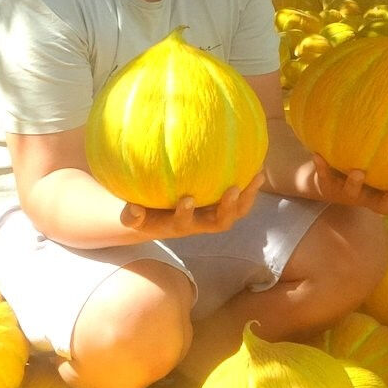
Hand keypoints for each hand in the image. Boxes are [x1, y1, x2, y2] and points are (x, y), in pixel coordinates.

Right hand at [120, 173, 263, 239]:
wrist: (159, 219)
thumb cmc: (144, 213)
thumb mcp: (133, 217)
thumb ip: (130, 215)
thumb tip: (132, 209)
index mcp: (178, 225)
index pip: (184, 224)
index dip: (186, 214)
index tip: (186, 199)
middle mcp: (200, 223)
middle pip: (220, 223)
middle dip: (228, 208)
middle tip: (233, 190)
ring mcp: (214, 214)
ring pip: (236, 211)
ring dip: (247, 196)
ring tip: (257, 175)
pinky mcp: (223, 204)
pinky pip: (241, 196)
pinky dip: (249, 183)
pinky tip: (256, 162)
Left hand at [310, 154, 387, 214]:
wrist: (326, 177)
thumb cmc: (365, 165)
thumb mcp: (383, 162)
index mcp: (384, 194)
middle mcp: (368, 198)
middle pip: (383, 207)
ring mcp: (347, 195)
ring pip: (352, 194)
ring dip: (355, 184)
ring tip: (358, 172)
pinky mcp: (327, 187)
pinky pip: (324, 178)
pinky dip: (321, 167)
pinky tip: (317, 154)